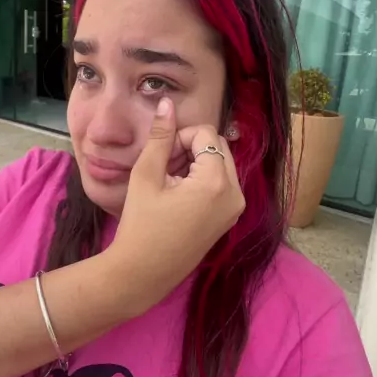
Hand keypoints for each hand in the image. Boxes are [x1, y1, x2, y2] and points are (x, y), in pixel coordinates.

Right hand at [109, 98, 245, 316]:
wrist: (142, 274)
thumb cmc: (140, 225)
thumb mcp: (146, 176)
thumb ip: (160, 137)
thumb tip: (167, 102)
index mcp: (216, 183)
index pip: (206, 134)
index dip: (179, 138)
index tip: (160, 158)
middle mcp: (235, 194)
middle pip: (218, 146)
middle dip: (190, 148)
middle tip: (163, 168)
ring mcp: (235, 208)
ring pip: (219, 163)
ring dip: (195, 163)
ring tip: (167, 183)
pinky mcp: (229, 218)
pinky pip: (221, 183)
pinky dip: (201, 180)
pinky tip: (177, 196)